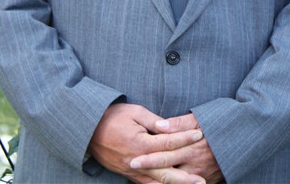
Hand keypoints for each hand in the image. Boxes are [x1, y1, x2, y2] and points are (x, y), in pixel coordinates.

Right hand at [88, 103, 205, 183]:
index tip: (200, 135)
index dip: (185, 138)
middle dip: (185, 177)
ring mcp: (131, 170)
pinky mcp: (127, 174)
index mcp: (140, 143)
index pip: (168, 142)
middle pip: (165, 171)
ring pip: (156, 182)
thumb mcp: (135, 112)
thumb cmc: (113, 116)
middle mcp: (137, 160)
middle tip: (201, 179)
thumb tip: (169, 127)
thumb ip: (154, 121)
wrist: (88, 129)